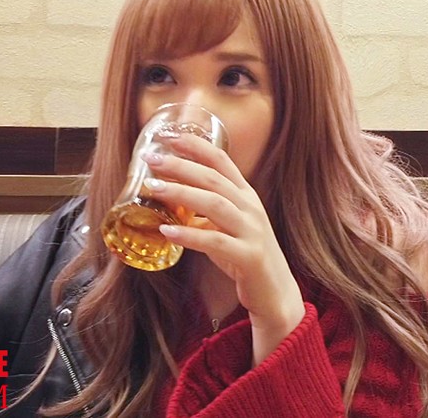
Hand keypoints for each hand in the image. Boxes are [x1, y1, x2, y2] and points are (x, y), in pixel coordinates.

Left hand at [142, 134, 305, 364]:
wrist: (275, 292)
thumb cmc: (245, 255)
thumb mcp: (226, 225)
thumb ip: (204, 209)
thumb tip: (169, 194)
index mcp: (246, 195)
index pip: (221, 160)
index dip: (195, 145)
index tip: (167, 135)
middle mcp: (251, 208)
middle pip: (213, 178)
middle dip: (181, 165)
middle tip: (151, 159)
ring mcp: (252, 231)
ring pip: (214, 203)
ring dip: (181, 193)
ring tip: (153, 188)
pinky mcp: (248, 256)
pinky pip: (215, 242)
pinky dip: (190, 235)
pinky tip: (167, 232)